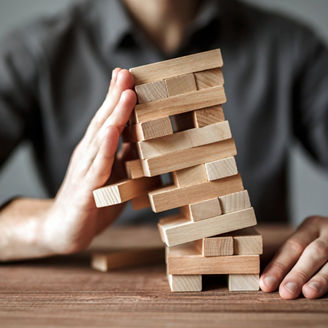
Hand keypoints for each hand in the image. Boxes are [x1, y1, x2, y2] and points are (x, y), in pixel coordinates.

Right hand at [42, 68, 135, 253]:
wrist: (64, 232)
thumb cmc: (94, 202)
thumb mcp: (115, 176)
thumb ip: (126, 158)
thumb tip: (145, 139)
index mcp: (97, 152)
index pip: (107, 120)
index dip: (117, 98)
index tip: (128, 75)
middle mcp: (89, 156)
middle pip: (103, 121)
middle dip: (116, 96)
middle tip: (127, 72)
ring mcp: (85, 171)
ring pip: (100, 139)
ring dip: (114, 115)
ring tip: (127, 93)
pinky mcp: (85, 191)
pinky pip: (97, 168)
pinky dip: (105, 149)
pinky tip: (112, 132)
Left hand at [260, 216, 327, 298]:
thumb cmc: (318, 243)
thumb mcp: (306, 240)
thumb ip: (290, 255)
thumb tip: (264, 280)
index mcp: (312, 226)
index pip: (291, 246)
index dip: (278, 266)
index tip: (265, 284)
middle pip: (312, 253)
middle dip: (298, 274)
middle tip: (285, 291)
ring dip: (319, 280)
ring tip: (308, 293)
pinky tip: (324, 294)